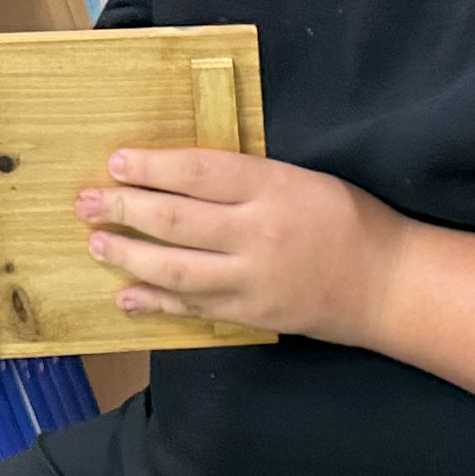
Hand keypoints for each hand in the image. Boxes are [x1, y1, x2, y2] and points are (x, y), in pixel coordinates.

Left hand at [79, 150, 412, 340]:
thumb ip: (246, 179)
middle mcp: (258, 233)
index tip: (117, 161)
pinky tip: (126, 295)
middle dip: (123, 209)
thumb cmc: (348, 221)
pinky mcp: (251, 314)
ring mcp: (252, 279)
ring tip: (97, 243)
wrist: (387, 284)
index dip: (150, 166)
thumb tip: (178, 176)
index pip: (197, 171)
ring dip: (129, 256)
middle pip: (175, 219)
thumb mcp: (301, 179)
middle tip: (87, 202)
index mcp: (272, 188)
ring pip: (175, 268)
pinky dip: (155, 302)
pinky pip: (193, 307)